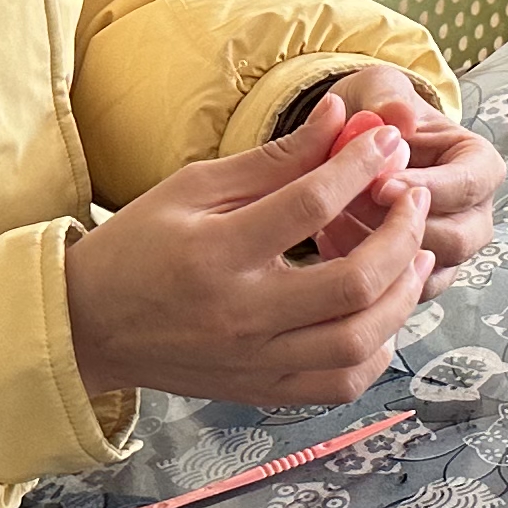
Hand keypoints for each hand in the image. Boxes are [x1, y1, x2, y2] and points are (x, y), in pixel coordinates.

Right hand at [65, 95, 433, 405]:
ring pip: (359, 341)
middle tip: (413, 200)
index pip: (310, 206)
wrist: (89, 325)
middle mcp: (241, 316)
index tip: (386, 142)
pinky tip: (383, 312)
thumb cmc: (138, 247)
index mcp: (216, 255)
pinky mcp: (262, 392)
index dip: (358, 166)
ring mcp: (255, 362)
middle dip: (401, 235)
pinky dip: (376, 349)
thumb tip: (339, 116)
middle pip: (353, 283)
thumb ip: (274, 159)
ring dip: (403, 295)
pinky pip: (341, 383)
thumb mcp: (193, 188)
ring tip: (418, 255)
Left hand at [323, 64, 501, 269]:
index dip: (428, 188)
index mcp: (479, 165)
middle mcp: (474, 214)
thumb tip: (399, 114)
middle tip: (348, 208)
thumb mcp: (379, 92)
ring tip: (330, 221)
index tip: (378, 184)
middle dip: (399, 227)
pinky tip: (327, 242)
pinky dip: (362, 274)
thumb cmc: (376, 114)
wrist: (354, 145)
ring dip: (376, 252)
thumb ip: (387, 98)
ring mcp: (449, 251)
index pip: (469, 185)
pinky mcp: (417, 278)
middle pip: (456, 239)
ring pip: (427, 271)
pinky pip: (399, 293)